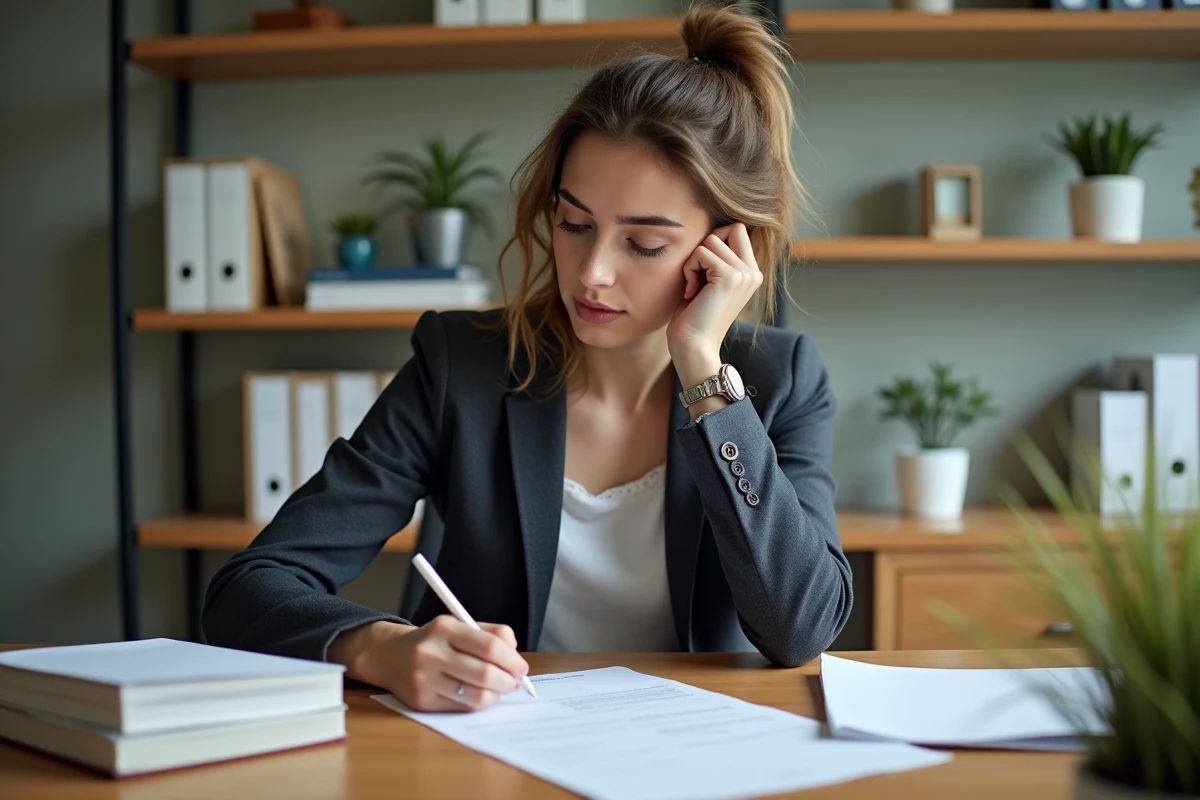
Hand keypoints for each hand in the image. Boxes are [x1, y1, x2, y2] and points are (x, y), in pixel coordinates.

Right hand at [328, 616, 528, 712]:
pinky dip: (478, 703)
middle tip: (514, 681)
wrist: (389, 655)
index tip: (521, 667)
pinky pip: (461, 708)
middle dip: (508, 681)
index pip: (489, 646)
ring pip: (475, 696)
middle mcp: (431, 653)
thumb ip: (491, 634)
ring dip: (495, 695)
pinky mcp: (421, 702)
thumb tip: (515, 654)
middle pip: (484, 674)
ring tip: (498, 688)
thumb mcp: (459, 625)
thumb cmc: (434, 640)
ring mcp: (424, 680)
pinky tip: (479, 694)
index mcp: (444, 628)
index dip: (512, 660)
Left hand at [667, 222, 761, 370]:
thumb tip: (711, 230)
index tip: (702, 271)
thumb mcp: (709, 282)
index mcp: (751, 273)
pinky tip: (692, 293)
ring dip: (693, 262)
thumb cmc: (694, 317)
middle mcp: (753, 272)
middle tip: (698, 278)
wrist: (694, 347)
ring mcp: (744, 274)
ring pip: (711, 240)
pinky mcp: (730, 277)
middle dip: (705, 247)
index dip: (714, 241)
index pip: (737, 230)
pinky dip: (689, 269)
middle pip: (728, 228)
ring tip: (694, 288)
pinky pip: (701, 252)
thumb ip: (716, 258)